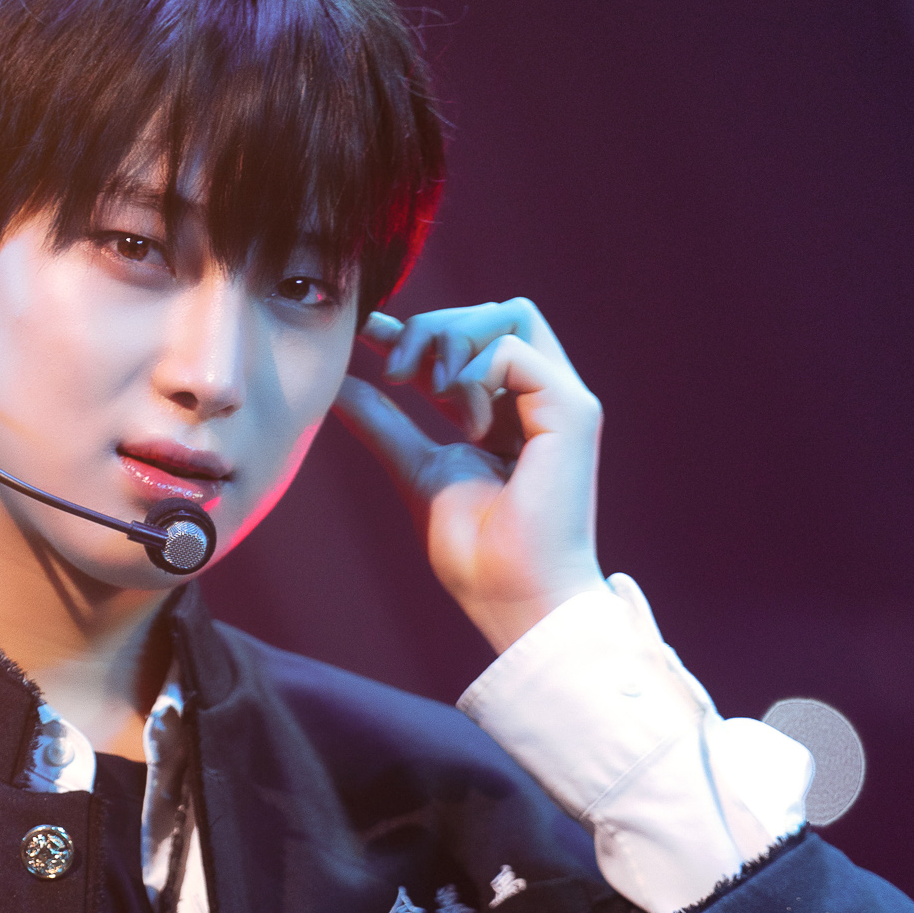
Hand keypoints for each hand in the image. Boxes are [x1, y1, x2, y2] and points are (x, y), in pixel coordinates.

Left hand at [334, 298, 604, 655]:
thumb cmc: (476, 554)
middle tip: (394, 374)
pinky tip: (464, 419)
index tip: (367, 329)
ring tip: (430, 392)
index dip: (418, 328)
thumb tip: (340, 384)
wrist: (512, 599)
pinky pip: (516, 348)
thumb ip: (383, 424)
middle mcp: (540, 400)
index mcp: (508, 414)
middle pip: (490, 314)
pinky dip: (476, 370)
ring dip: (454, 341)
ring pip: (510, 314)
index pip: (469, 342)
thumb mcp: (415, 470)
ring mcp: (562, 402)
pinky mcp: (573, 411)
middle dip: (432, 328)